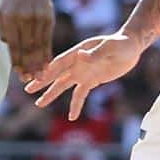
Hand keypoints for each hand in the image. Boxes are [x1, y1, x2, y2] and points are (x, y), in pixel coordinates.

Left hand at [0, 0, 54, 78]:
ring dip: (39, 62)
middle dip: (29, 66)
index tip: (20, 74)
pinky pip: (47, 39)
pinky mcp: (48, 18)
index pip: (13, 44)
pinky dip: (47, 52)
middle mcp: (24, 18)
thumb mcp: (1, 12)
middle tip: (30, 80)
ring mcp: (37, 17)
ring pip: (38, 45)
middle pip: (27, 47)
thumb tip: (8, 47)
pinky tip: (47, 63)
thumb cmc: (12, 1)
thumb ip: (2, 30)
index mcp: (9, 18)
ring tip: (40, 76)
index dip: (17, 60)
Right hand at [25, 31, 140, 120]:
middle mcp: (78, 62)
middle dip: (42, 82)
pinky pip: (81, 94)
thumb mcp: (111, 47)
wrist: (131, 47)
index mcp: (79, 52)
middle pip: (57, 74)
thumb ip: (96, 53)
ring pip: (64, 85)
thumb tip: (81, 56)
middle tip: (28, 89)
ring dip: (52, 93)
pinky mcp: (91, 80)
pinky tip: (71, 117)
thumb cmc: (122, 43)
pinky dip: (76, 105)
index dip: (49, 70)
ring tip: (39, 103)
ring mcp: (83, 72)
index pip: (60, 62)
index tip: (36, 77)